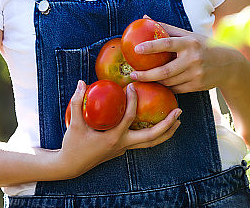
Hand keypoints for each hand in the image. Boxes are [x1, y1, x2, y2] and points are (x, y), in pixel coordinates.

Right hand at [55, 80, 180, 178]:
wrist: (71, 165)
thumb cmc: (73, 144)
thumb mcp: (75, 123)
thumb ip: (77, 102)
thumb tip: (81, 82)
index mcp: (113, 138)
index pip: (129, 118)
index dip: (132, 101)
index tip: (133, 87)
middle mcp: (122, 144)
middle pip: (151, 137)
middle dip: (167, 124)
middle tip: (178, 111)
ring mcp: (124, 149)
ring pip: (151, 143)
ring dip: (166, 132)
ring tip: (177, 120)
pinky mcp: (122, 150)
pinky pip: (143, 143)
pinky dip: (154, 134)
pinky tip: (158, 124)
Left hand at [129, 21, 243, 93]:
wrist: (230, 65)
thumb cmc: (204, 46)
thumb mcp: (189, 35)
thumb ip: (167, 27)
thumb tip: (145, 17)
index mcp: (189, 43)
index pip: (167, 43)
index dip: (151, 47)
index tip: (136, 49)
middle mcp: (193, 59)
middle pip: (165, 71)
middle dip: (146, 75)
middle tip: (132, 74)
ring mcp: (196, 74)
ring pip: (169, 81)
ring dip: (154, 81)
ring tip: (142, 78)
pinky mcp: (197, 86)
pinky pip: (176, 89)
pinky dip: (166, 86)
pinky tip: (158, 83)